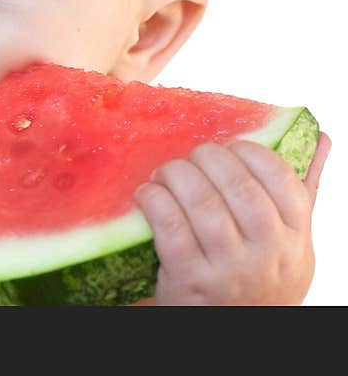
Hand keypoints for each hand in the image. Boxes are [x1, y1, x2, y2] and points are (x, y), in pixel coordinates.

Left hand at [134, 132, 330, 304]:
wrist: (234, 330)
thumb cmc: (259, 278)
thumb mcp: (291, 242)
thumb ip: (301, 191)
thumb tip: (320, 137)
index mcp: (296, 237)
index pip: (280, 176)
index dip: (248, 151)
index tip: (228, 148)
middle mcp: (267, 253)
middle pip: (236, 184)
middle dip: (206, 158)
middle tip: (190, 158)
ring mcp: (229, 269)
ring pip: (201, 202)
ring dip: (175, 175)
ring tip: (164, 173)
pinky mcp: (190, 280)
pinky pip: (169, 226)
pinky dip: (154, 200)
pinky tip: (148, 194)